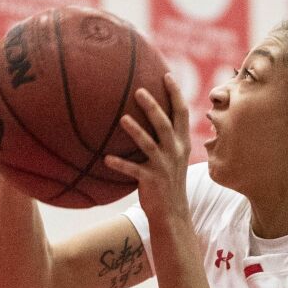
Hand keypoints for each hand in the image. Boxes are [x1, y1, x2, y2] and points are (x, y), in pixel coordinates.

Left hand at [110, 78, 190, 222]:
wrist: (172, 213)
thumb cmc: (167, 180)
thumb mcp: (173, 156)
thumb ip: (165, 136)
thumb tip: (150, 112)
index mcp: (181, 143)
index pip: (182, 113)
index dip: (176, 94)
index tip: (167, 75)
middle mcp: (175, 152)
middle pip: (164, 124)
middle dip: (153, 106)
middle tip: (139, 91)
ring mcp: (163, 166)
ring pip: (149, 144)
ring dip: (136, 131)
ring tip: (123, 119)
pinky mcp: (151, 181)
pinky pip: (133, 170)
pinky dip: (120, 164)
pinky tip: (106, 159)